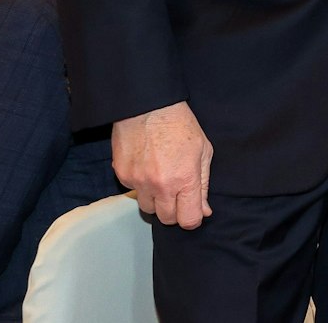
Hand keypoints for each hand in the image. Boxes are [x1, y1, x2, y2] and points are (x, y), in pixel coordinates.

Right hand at [113, 101, 213, 228]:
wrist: (147, 107)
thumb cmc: (180, 125)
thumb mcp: (203, 151)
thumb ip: (203, 184)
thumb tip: (204, 210)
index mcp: (185, 179)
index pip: (188, 220)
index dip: (193, 219)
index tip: (193, 212)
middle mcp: (160, 186)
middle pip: (167, 219)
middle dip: (175, 212)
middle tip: (178, 194)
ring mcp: (139, 182)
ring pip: (148, 208)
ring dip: (156, 200)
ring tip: (162, 179)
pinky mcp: (122, 176)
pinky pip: (133, 192)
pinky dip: (141, 186)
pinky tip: (147, 167)